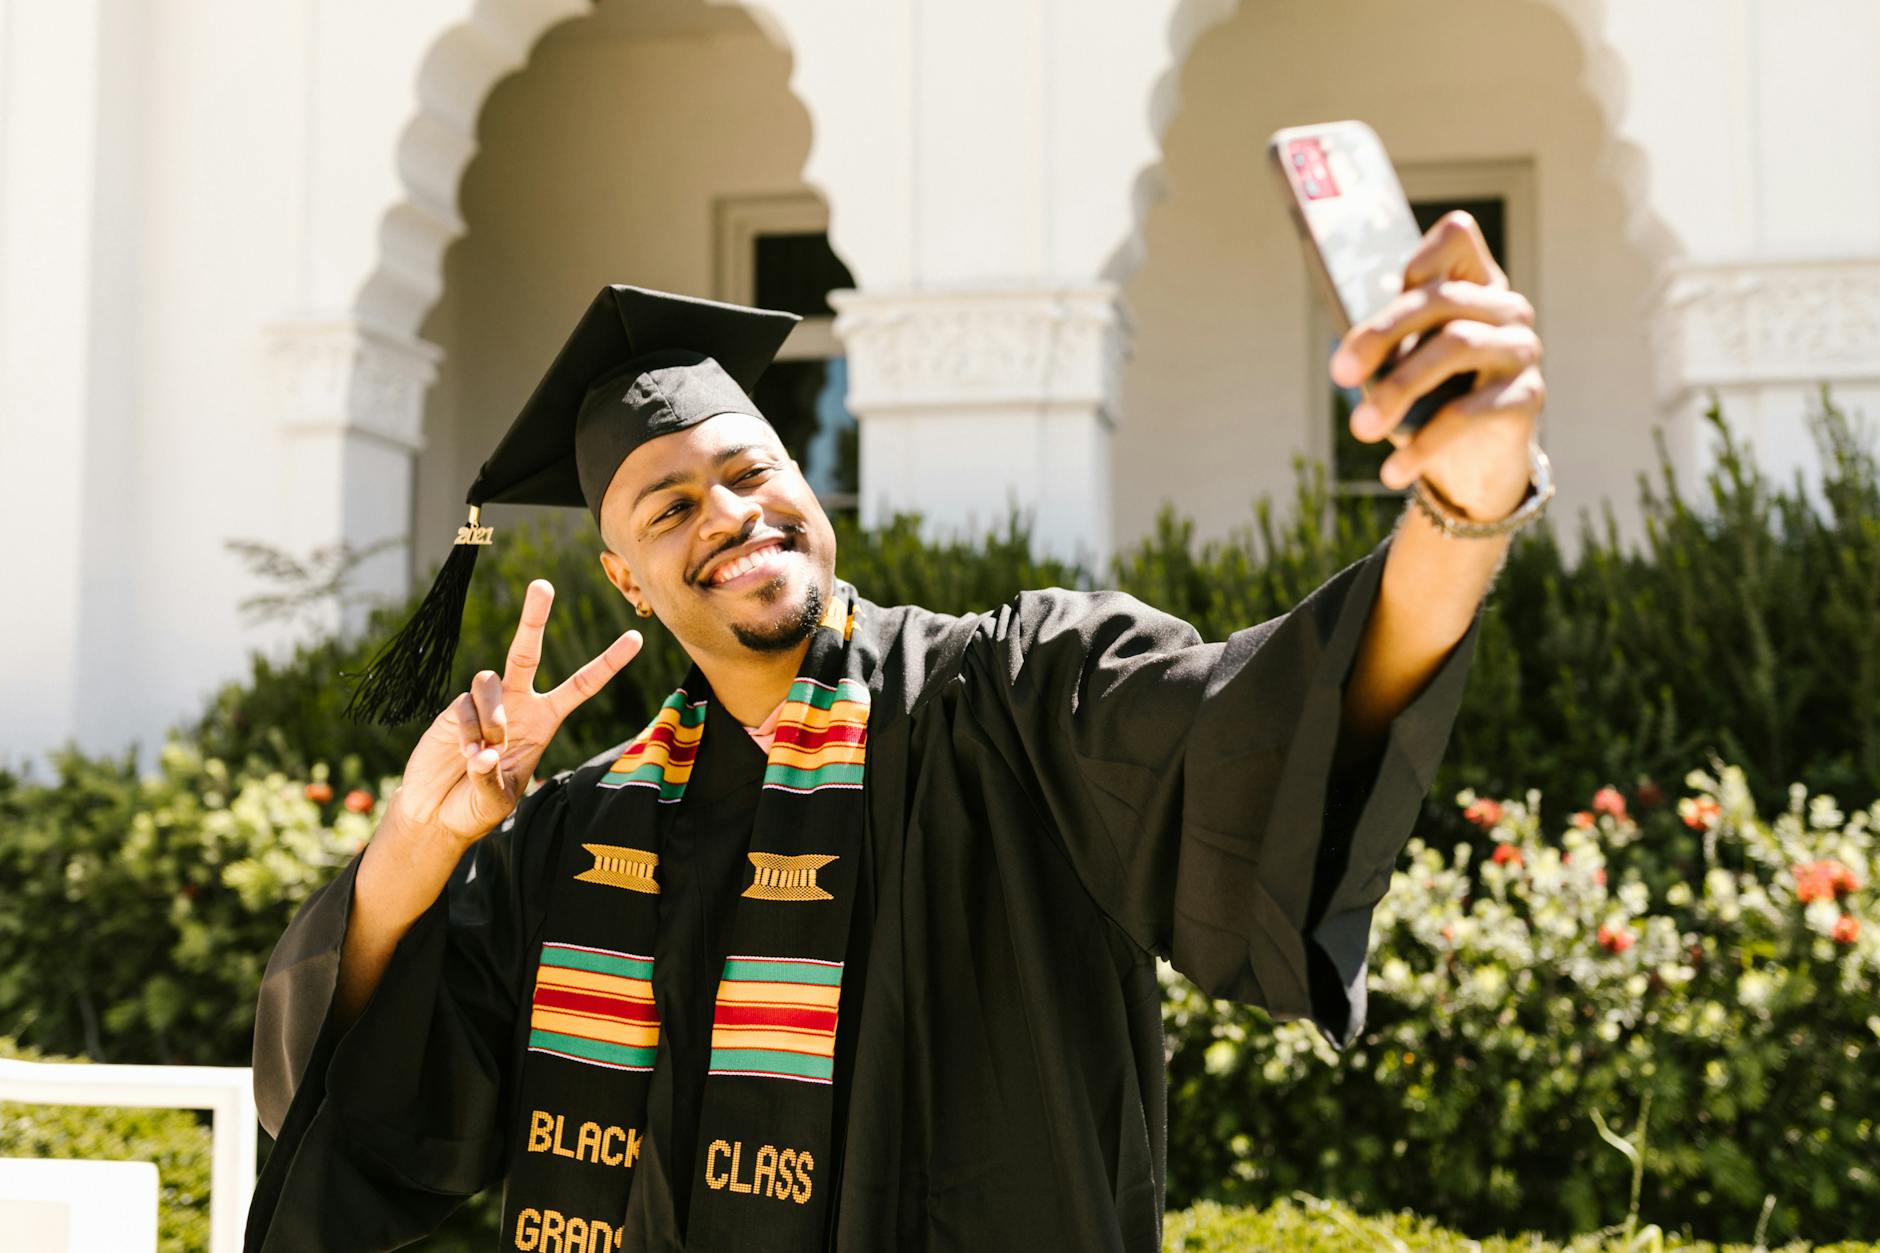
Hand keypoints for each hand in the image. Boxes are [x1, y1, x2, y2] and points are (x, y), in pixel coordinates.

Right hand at [385, 579, 641, 845]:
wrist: (437, 812)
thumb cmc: (476, 807)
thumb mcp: (497, 800)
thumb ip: (492, 778)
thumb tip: (485, 750)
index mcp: (543, 721)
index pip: (581, 686)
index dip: (608, 663)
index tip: (636, 638)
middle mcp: (517, 704)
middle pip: (525, 652)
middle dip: (533, 617)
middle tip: (542, 584)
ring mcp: (484, 704)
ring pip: (491, 681)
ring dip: (493, 717)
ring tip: (486, 751)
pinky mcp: (455, 709)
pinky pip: (466, 706)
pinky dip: (468, 732)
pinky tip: (465, 755)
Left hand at [1329, 210, 1545, 520]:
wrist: (1470, 466)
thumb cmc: (1426, 401)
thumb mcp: (1400, 364)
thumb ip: (1382, 342)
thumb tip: (1344, 355)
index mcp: (1471, 286)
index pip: (1457, 238)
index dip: (1423, 253)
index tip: (1391, 282)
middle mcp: (1504, 309)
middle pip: (1441, 299)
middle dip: (1382, 334)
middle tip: (1339, 374)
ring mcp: (1520, 350)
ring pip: (1455, 347)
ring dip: (1399, 388)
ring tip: (1361, 428)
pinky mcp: (1526, 397)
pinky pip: (1468, 413)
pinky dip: (1424, 444)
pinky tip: (1393, 471)